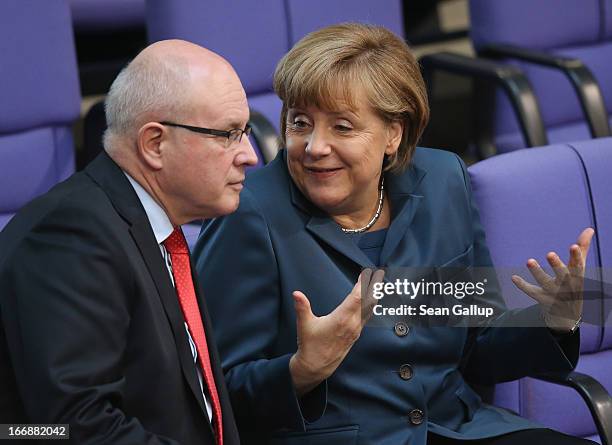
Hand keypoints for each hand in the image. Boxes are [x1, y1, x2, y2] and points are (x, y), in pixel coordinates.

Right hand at [289, 268, 384, 395]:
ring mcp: (355, 330)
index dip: (363, 284)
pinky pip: (367, 317)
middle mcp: (352, 324)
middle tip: (380, 273)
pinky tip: (370, 302)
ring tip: (378, 284)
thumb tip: (296, 293)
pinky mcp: (355, 334)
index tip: (367, 273)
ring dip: (374, 296)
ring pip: (369, 310)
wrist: (316, 366)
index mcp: (341, 319)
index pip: (357, 298)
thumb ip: (302, 307)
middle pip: (368, 302)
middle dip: (374, 287)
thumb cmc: (310, 345)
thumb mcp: (304, 325)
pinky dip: (370, 306)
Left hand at [511, 228, 594, 332]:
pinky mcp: (543, 298)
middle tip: (550, 254)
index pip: (578, 266)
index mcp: (577, 276)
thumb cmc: (574, 283)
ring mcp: (554, 293)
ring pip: (545, 282)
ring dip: (537, 272)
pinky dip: (523, 285)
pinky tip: (513, 277)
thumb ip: (582, 248)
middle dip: (557, 265)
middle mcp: (566, 285)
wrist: (568, 314)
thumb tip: (590, 229)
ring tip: (529, 261)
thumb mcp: (578, 268)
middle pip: (562, 275)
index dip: (577, 256)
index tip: (574, 246)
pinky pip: (532, 292)